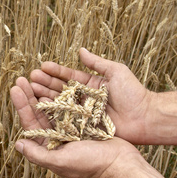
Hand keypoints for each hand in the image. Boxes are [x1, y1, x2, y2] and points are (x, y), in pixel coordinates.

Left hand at [10, 76, 140, 177]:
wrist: (121, 164)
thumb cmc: (91, 165)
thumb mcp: (61, 161)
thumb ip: (38, 154)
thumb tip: (17, 144)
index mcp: (49, 148)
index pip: (30, 124)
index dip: (22, 106)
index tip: (15, 88)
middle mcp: (57, 138)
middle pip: (39, 113)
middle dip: (29, 95)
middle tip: (21, 78)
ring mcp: (71, 130)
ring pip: (52, 107)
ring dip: (43, 92)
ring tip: (36, 77)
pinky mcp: (84, 123)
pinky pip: (69, 106)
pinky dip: (62, 95)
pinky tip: (55, 84)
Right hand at [29, 48, 154, 143]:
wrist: (146, 118)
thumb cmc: (134, 93)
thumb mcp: (116, 71)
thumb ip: (97, 63)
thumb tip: (80, 51)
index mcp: (90, 84)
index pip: (68, 76)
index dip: (54, 71)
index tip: (41, 66)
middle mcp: (84, 98)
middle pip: (60, 90)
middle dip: (44, 83)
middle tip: (30, 79)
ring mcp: (82, 113)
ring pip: (59, 104)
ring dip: (45, 97)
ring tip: (31, 91)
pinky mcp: (84, 126)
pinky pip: (66, 119)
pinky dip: (53, 114)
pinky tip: (40, 108)